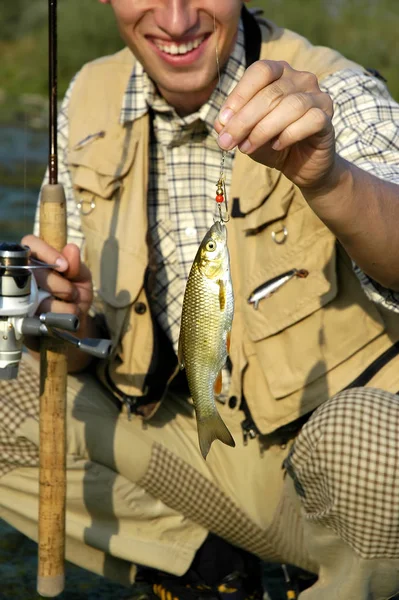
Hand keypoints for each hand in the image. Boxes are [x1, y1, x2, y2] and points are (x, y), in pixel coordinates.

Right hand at [22, 235, 92, 320]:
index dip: (47, 253)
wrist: (76, 318)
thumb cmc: (77, 290)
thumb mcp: (82, 275)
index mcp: (39, 257)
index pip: (31, 243)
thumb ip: (76, 264)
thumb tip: (71, 248)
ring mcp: (24, 293)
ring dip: (64, 301)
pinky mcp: (26, 313)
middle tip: (73, 291)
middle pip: (36, 271)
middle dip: (61, 284)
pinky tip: (65, 313)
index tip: (65, 266)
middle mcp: (27, 273)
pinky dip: (63, 313)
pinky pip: (45, 312)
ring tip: (70, 301)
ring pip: (40, 295)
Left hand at [215, 60, 335, 191]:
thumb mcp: (247, 135)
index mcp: (280, 73)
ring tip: (247, 148)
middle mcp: (301, 79)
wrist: (302, 167)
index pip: (260, 71)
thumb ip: (233, 126)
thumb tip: (220, 123)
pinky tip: (277, 146)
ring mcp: (318, 97)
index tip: (222, 122)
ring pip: (290, 106)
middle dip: (244, 120)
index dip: (239, 95)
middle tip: (226, 143)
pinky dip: (289, 134)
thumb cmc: (273, 144)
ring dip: (263, 130)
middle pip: (271, 93)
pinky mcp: (328, 119)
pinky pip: (310, 120)